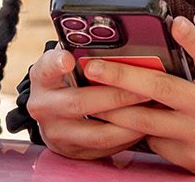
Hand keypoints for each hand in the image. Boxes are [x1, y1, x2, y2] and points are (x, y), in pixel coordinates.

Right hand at [25, 45, 147, 160]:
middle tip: (145, 88)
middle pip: (79, 103)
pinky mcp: (74, 152)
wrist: (54, 116)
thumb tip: (118, 43)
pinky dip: (128, 136)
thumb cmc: (69, 80)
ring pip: (97, 132)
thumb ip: (82, 52)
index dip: (56, 64)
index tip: (69, 58)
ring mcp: (57, 133)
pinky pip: (106, 147)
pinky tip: (146, 124)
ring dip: (129, 120)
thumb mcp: (66, 62)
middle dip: (117, 95)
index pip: (45, 69)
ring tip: (152, 108)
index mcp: (42, 78)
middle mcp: (44, 107)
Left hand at [85, 13, 194, 177]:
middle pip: (163, 90)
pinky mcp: (190, 157)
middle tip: (94, 65)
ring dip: (115, 106)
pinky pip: (154, 140)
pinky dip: (133, 127)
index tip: (177, 22)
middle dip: (124, 76)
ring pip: (148, 121)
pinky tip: (112, 116)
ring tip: (88, 92)